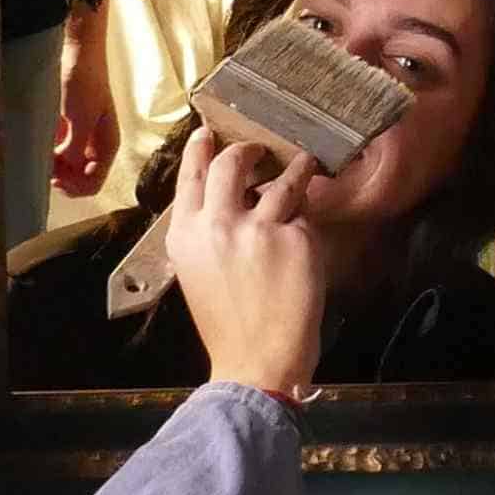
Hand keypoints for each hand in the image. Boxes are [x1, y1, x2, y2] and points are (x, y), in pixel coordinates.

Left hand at [52, 2, 121, 196]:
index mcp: (106, 146)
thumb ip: (74, 147)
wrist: (76, 53)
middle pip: (78, 181)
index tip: (54, 173)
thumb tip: (64, 167)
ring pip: (65, 171)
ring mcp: (79, 141)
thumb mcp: (81, 117)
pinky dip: (46, 155)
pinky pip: (56, 156)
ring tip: (39, 152)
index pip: (93, 183)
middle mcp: (94, 148)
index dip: (73, 185)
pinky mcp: (66, 132)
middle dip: (61, 177)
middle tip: (44, 163)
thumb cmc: (84, 81)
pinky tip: (38, 144)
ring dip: (52, 167)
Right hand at [158, 132, 327, 399]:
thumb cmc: (226, 323)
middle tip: (261, 150)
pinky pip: (304, 215)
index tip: (208, 133)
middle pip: (232, 164)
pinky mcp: (297, 239)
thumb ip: (204, 234)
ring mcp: (259, 229)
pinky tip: (308, 227)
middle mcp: (218, 224)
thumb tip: (225, 201)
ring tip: (304, 165)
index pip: (190, 176)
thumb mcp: (195, 273)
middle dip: (248, 151)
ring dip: (296, 169)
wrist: (256, 362)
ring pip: (282, 181)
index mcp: (185, 234)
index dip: (200, 149)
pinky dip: (306, 219)